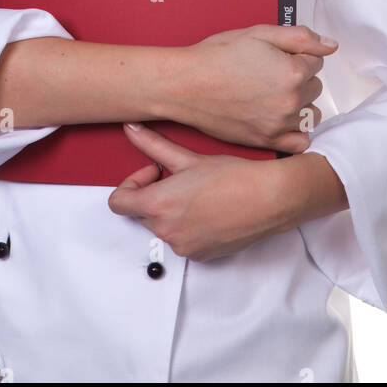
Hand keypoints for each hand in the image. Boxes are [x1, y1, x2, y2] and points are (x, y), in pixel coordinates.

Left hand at [108, 123, 288, 261]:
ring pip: (162, 227)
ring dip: (171, 211)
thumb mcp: (188, 157)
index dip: (131, 183)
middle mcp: (166, 231)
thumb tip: (131, 129)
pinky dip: (188, 227)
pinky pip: (182, 240)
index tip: (153, 172)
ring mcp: (183, 247)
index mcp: (158, 204)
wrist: (268, 199)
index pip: (118, 202)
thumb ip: (153, 145)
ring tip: (199, 193)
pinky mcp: (199, 256)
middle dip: (153, 195)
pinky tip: (209, 210)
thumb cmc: (232, 177)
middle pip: (141, 213)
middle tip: (179, 179)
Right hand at [162, 24, 336, 153]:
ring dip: (298, 103)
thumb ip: (300, 37)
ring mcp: (280, 124)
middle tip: (268, 73)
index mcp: (293, 71)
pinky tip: (279, 118)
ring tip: (270, 94)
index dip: (296, 54)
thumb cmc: (217, 56)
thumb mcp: (259, 34)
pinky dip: (295, 131)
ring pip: (310, 112)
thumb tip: (331, 46)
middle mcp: (291, 100)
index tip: (275, 56)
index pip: (316, 60)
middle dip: (299, 78)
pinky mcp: (267, 141)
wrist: (185, 85)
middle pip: (315, 86)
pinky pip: (300, 141)